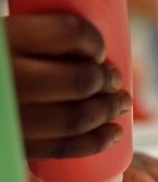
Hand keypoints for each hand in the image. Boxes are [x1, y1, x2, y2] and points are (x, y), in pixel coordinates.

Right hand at [6, 14, 131, 158]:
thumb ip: (37, 38)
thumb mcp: (4, 36)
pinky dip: (94, 143)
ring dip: (107, 111)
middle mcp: (6, 77)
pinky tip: (113, 133)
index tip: (100, 49)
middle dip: (106, 80)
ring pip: (73, 118)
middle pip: (77, 80)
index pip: (68, 32)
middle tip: (115, 80)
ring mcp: (8, 117)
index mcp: (3, 39)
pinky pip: (60, 149)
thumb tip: (95, 48)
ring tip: (121, 103)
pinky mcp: (13, 145)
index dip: (94, 41)